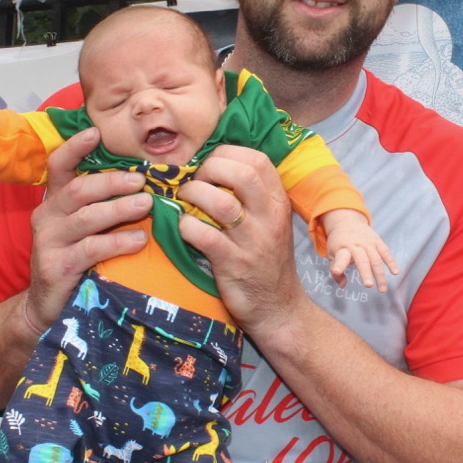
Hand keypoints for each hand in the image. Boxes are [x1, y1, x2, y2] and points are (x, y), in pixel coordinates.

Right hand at [23, 126, 152, 329]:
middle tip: (142, 179)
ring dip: (120, 209)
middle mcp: (46, 217)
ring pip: (86, 217)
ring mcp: (49, 242)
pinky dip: (118, 242)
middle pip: (79, 190)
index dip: (75, 147)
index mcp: (54, 202)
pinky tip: (139, 240)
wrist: (46, 307)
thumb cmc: (74, 261)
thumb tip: (142, 181)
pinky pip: (91, 249)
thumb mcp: (83, 229)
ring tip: (148, 205)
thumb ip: (101, 205)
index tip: (95, 132)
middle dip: (112, 181)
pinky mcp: (57, 267)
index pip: (59, 166)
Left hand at [175, 144, 303, 335]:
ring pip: (221, 203)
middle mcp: (270, 218)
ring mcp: (253, 242)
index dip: (226, 154)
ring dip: (194, 195)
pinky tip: (184, 227)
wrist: (278, 307)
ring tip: (184, 199)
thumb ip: (251, 195)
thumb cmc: (267, 259)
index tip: (208, 163)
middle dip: (209, 169)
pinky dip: (187, 226)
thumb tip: (214, 165)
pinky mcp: (234, 265)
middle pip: (241, 174)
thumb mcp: (271, 222)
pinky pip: (205, 236)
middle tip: (193, 180)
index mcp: (278, 202)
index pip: (257, 160)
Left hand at [318, 208, 398, 291]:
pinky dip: (391, 262)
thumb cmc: (338, 242)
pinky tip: (395, 272)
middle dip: (366, 272)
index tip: (337, 272)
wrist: (347, 222)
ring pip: (376, 259)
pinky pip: (385, 252)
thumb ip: (335, 270)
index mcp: (342, 249)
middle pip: (362, 260)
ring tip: (382, 289)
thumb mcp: (332, 254)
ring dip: (380, 275)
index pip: (341, 258)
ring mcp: (368, 243)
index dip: (339, 265)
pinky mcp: (377, 241)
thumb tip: (342, 285)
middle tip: (368, 286)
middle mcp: (356, 245)